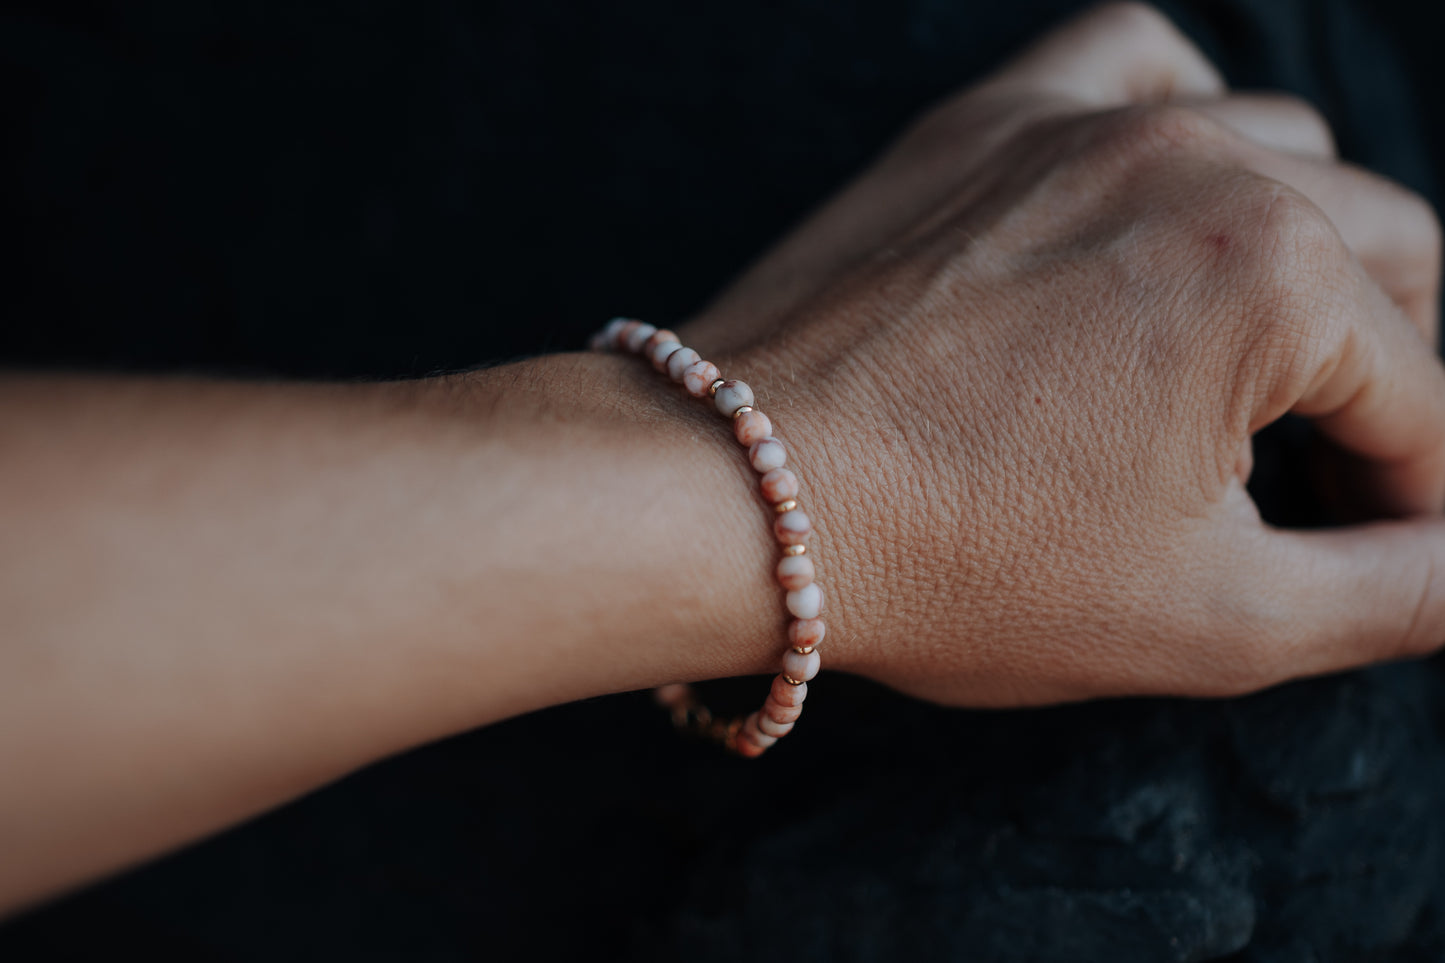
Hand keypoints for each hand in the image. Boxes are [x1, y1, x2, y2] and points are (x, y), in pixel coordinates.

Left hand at [680, 2, 1444, 705]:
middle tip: (1325, 469)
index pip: (1421, 402)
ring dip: (1308, 251)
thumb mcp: (1207, 621)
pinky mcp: (991, 120)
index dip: (1416, 500)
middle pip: (1390, 257)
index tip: (1376, 550)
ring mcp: (1084, 124)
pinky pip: (1135, 57)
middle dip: (1383, 376)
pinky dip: (1184, 113)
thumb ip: (1388, 595)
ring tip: (1258, 353)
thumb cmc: (955, 564)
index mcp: (1273, 278)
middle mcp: (1197, 162)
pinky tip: (1172, 187)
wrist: (737, 493)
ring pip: (1284, 148)